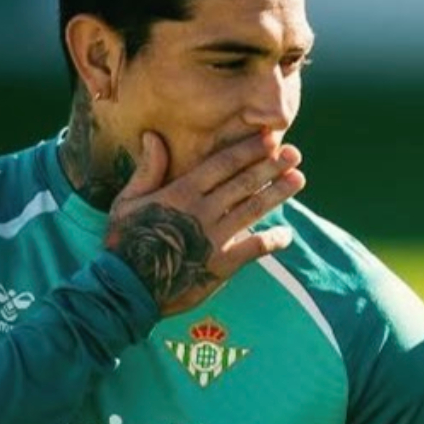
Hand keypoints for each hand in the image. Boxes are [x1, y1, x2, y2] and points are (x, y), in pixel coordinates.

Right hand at [105, 132, 305, 316]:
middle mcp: (202, 211)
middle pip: (244, 183)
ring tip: (298, 179)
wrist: (126, 287)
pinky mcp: (221, 264)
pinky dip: (273, 240)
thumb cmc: (124, 240)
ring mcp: (214, 237)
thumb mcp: (128, 201)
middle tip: (295, 154)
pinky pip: (254, 249)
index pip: (222, 164)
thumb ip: (148, 169)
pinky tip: (288, 234)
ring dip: (278, 194)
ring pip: (253, 209)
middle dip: (271, 166)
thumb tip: (154, 136)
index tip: (270, 137)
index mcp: (181, 192)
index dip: (248, 149)